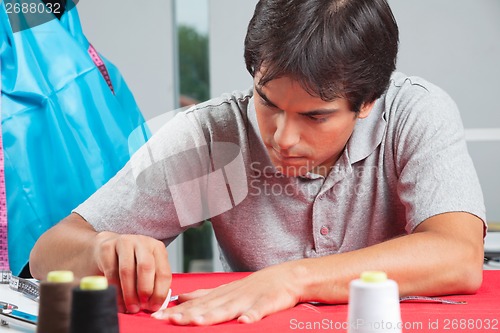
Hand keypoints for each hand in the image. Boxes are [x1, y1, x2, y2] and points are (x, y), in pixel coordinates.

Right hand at [93, 232, 171, 313]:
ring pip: (127, 270)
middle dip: (144, 290)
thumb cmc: (131, 262)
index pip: (164, 272)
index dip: (160, 292)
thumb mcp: (146, 269)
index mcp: (157, 248)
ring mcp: (125, 242)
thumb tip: (153, 306)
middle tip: (141, 306)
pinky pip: (111, 272)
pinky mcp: (107, 247)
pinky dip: (115, 290)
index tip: (154, 307)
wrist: (107, 248)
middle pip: (146, 267)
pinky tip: (117, 300)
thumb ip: (152, 283)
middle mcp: (143, 242)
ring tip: (130, 307)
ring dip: (129, 293)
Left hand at [151, 262, 304, 324]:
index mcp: (220, 295)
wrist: (284, 277)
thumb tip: (180, 297)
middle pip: (206, 307)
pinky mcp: (266, 303)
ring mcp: (248, 299)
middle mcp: (230, 296)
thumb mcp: (225, 289)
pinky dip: (252, 315)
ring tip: (197, 322)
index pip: (194, 305)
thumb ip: (203, 295)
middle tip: (168, 320)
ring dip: (213, 315)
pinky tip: (244, 322)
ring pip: (228, 309)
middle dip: (187, 314)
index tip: (156, 317)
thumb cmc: (252, 287)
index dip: (176, 311)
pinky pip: (259, 310)